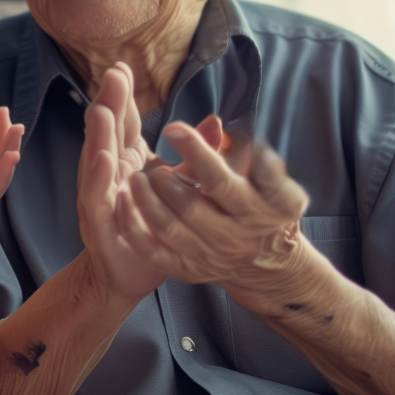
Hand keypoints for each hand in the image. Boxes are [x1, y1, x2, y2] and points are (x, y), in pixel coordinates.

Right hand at [76, 63, 226, 301]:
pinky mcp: (98, 223)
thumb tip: (216, 124)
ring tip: (102, 108)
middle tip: (113, 75)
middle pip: (107, 134)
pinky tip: (104, 157)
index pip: (122, 124)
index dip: (122, 97)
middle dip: (108, 103)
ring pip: (96, 160)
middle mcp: (107, 176)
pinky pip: (97, 198)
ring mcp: (99, 198)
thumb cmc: (151, 228)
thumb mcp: (177, 187)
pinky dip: (98, 177)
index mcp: (125, 164)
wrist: (128, 273)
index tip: (123, 68)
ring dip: (98, 135)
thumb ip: (193, 156)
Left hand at [114, 122, 309, 294]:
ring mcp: (210, 256)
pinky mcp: (187, 269)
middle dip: (165, 181)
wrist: (264, 260)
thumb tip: (213, 125)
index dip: (196, 152)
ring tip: (134, 177)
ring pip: (169, 229)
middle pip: (192, 207)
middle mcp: (236, 237)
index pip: (222, 180)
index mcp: (259, 209)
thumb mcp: (271, 181)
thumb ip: (246, 154)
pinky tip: (122, 202)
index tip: (173, 128)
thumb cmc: (263, 206)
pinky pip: (153, 252)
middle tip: (151, 161)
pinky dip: (134, 228)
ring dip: (146, 201)